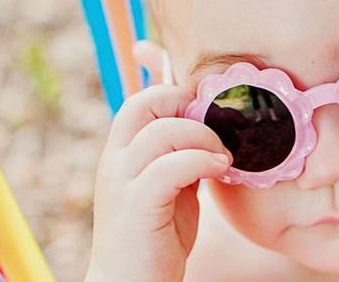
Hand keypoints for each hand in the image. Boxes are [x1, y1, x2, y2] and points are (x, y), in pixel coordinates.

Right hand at [85, 85, 231, 281]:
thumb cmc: (156, 239)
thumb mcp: (171, 187)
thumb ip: (182, 157)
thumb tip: (213, 130)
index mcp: (122, 153)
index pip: (143, 100)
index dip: (179, 98)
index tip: (210, 119)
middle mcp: (115, 162)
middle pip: (144, 103)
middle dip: (186, 106)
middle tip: (215, 130)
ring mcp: (122, 183)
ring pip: (163, 132)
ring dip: (204, 137)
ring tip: (223, 158)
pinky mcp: (138, 206)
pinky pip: (171, 166)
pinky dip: (202, 160)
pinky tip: (219, 170)